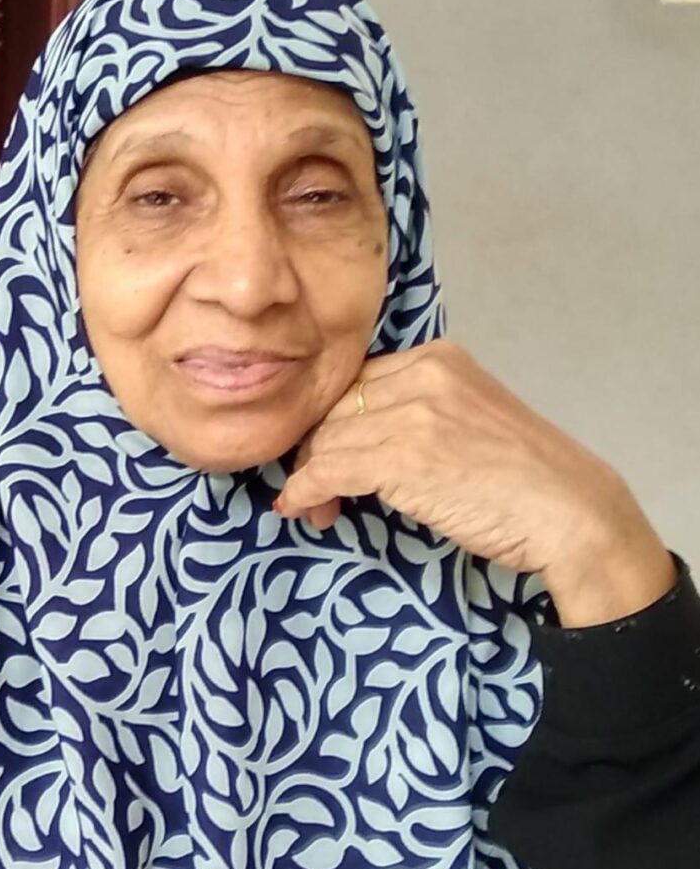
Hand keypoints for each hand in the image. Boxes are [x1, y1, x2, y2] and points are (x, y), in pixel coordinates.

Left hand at [275, 338, 672, 623]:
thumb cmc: (522, 475)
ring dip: (310, 477)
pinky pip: (326, 470)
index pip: (355, 383)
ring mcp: (412, 415)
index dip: (332, 422)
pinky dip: (304, 492)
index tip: (324, 454)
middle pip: (335, 409)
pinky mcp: (401, 458)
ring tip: (318, 508)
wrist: (569, 510)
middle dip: (316, 450)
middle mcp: (422, 375)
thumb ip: (416, 411)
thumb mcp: (467, 417)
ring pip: (326, 441)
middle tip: (316, 489)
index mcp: (438, 358)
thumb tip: (352, 436)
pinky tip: (299, 509)